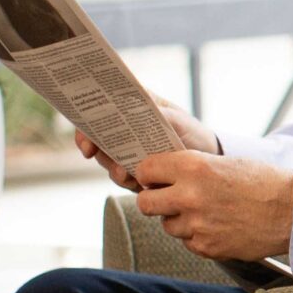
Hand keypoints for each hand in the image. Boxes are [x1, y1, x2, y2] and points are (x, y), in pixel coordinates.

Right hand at [76, 94, 219, 188]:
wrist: (206, 158)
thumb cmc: (189, 131)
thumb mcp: (177, 120)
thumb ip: (156, 114)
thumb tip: (133, 109)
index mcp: (129, 109)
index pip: (97, 113)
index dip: (85, 124)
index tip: (86, 137)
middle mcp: (122, 132)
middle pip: (96, 139)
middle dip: (95, 148)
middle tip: (95, 153)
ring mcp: (126, 154)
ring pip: (108, 162)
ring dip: (113, 168)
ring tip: (124, 172)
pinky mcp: (134, 174)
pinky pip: (123, 180)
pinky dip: (128, 182)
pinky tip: (138, 183)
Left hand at [130, 150, 292, 260]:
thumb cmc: (263, 182)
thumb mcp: (223, 162)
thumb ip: (190, 169)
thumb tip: (161, 178)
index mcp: (192, 166)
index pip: (145, 169)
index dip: (149, 173)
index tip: (155, 178)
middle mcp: (189, 195)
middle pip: (145, 203)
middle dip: (153, 200)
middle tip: (167, 199)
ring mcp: (196, 225)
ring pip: (167, 225)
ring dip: (180, 220)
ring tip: (207, 213)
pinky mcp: (206, 247)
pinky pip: (188, 242)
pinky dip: (198, 236)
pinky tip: (219, 226)